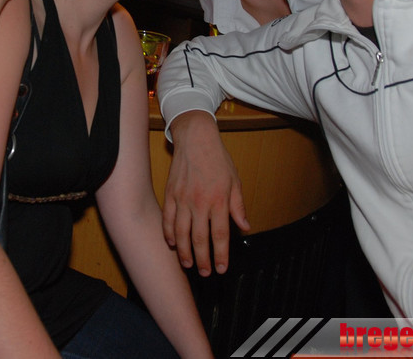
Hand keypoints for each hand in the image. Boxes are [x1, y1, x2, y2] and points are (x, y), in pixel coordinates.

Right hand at [162, 112, 248, 276]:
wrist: (196, 139)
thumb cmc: (218, 159)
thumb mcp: (235, 181)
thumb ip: (238, 206)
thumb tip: (245, 227)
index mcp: (219, 200)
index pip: (220, 235)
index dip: (221, 255)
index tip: (222, 269)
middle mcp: (200, 202)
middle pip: (200, 239)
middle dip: (202, 260)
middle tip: (205, 273)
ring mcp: (182, 199)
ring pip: (181, 233)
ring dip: (183, 251)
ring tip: (187, 264)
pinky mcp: (171, 194)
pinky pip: (168, 219)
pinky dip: (169, 234)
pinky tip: (172, 243)